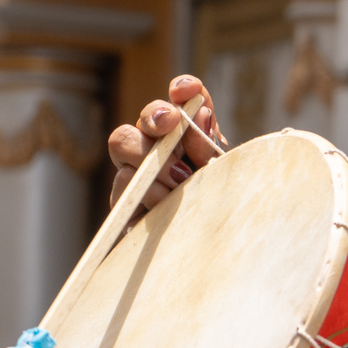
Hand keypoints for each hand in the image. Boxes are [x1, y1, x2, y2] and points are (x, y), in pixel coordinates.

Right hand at [108, 75, 222, 211]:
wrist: (210, 257)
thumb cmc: (222, 211)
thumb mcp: (224, 177)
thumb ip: (211, 146)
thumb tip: (200, 112)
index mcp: (193, 139)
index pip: (184, 102)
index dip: (184, 90)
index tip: (187, 90)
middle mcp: (161, 150)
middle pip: (146, 117)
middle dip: (156, 116)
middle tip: (169, 127)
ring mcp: (138, 174)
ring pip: (123, 142)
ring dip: (151, 158)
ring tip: (179, 184)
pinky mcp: (124, 202)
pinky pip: (122, 184)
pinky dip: (145, 191)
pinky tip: (163, 204)